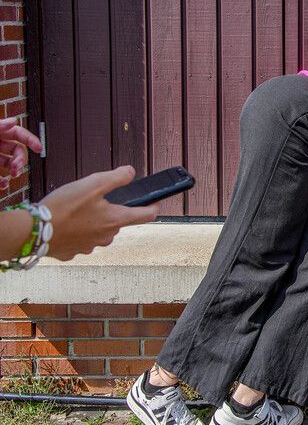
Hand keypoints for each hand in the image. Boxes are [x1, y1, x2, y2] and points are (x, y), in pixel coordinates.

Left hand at [0, 117, 41, 188]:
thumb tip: (13, 121)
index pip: (18, 134)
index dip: (30, 140)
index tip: (39, 148)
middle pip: (17, 151)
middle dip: (21, 159)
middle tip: (17, 166)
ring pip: (9, 165)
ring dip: (15, 170)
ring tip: (14, 174)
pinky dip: (3, 182)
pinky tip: (4, 183)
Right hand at [39, 166, 160, 259]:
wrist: (33, 231)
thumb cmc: (63, 207)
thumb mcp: (92, 184)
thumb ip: (116, 178)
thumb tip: (131, 172)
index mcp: (115, 220)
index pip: (146, 216)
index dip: (153, 207)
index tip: (156, 203)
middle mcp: (107, 236)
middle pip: (119, 222)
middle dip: (112, 211)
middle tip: (95, 200)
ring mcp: (90, 246)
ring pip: (100, 231)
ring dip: (94, 222)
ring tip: (77, 211)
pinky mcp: (74, 252)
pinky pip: (81, 240)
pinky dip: (77, 232)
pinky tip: (65, 224)